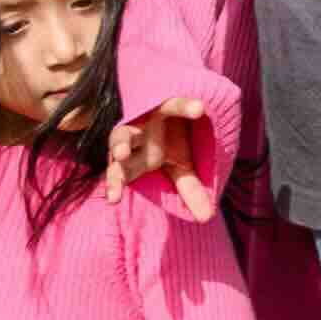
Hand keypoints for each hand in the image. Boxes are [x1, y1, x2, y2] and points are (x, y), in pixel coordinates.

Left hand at [107, 100, 215, 219]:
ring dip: (123, 140)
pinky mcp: (161, 100)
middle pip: (117, 146)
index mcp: (136, 158)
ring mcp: (143, 118)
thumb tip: (207, 218)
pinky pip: (172, 104)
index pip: (121, 173)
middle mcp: (134, 138)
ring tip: (123, 151)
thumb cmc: (175, 141)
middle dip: (114, 156)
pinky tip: (199, 110)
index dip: (115, 184)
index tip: (113, 200)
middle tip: (118, 161)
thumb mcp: (183, 166)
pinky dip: (185, 106)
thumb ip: (190, 190)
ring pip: (127, 129)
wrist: (182, 106)